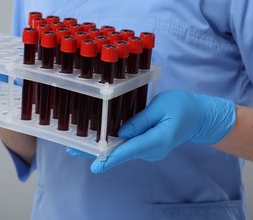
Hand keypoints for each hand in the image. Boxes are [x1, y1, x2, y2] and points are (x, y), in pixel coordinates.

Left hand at [68, 90, 235, 173]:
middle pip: (121, 152)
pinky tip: (98, 141)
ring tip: (78, 144)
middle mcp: (151, 150)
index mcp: (157, 140)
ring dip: (102, 147)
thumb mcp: (161, 107)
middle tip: (72, 149)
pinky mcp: (146, 146)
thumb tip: (121, 132)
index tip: (96, 165)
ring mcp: (149, 150)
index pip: (129, 149)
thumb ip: (140, 120)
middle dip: (97, 152)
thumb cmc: (183, 107)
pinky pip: (128, 146)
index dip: (111, 157)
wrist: (199, 116)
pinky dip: (113, 144)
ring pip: (122, 150)